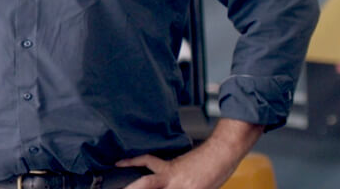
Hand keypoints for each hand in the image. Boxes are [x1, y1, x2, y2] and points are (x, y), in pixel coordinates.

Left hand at [116, 119, 262, 188]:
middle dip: (133, 188)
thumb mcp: (185, 165)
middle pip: (146, 183)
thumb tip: (164, 180)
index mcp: (169, 167)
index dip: (130, 162)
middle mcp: (172, 177)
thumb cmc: (207, 159)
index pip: (146, 162)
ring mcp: (181, 186)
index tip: (117, 163)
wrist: (221, 153)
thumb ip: (173, 173)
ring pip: (155, 187)